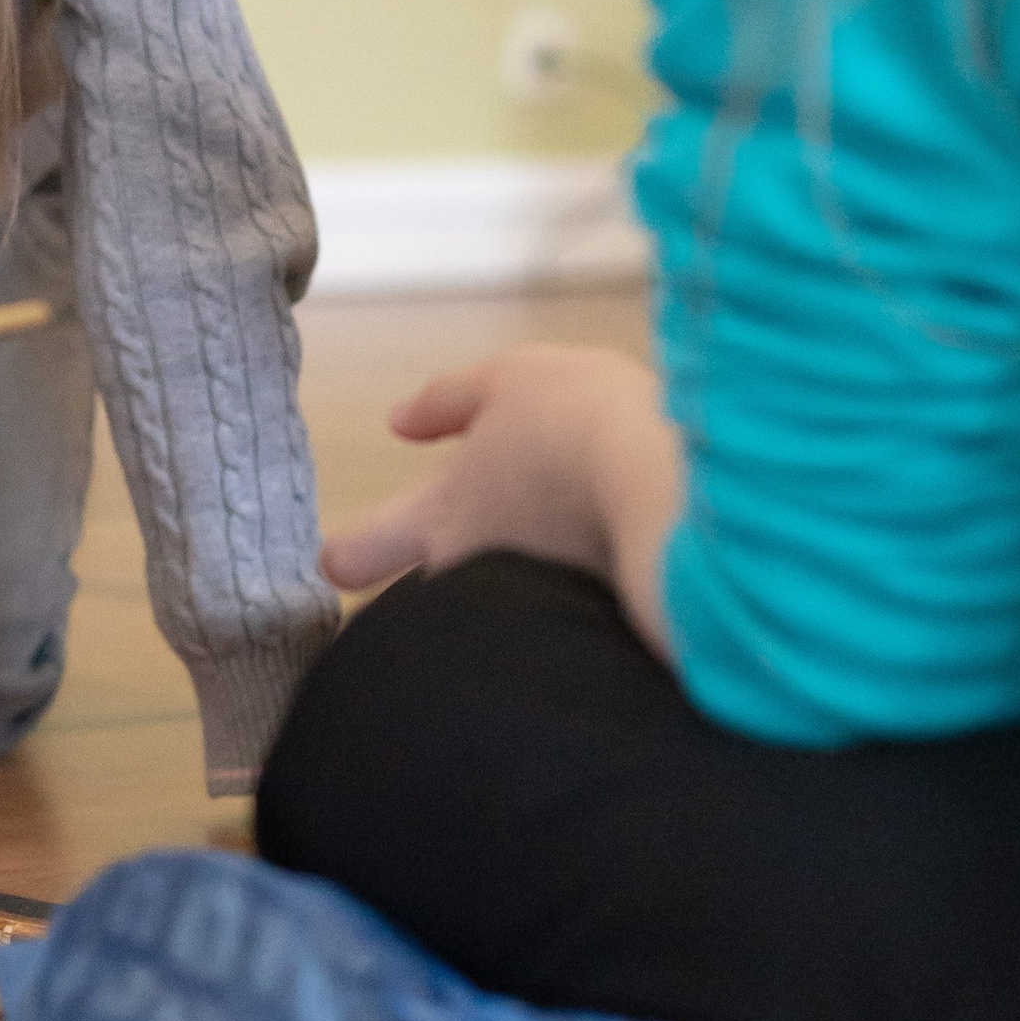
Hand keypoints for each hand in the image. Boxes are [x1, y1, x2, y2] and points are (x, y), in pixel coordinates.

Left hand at [321, 342, 680, 648]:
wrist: (675, 492)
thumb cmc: (577, 421)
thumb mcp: (510, 380)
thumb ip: (448, 401)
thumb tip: (398, 421)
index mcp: (441, 521)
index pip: (359, 554)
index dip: (349, 554)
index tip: (344, 556)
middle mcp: (474, 583)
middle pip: (435, 598)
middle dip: (449, 586)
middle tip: (491, 550)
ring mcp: (531, 621)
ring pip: (503, 615)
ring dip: (521, 592)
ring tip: (575, 539)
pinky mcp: (591, 639)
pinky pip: (567, 626)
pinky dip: (580, 605)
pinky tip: (616, 566)